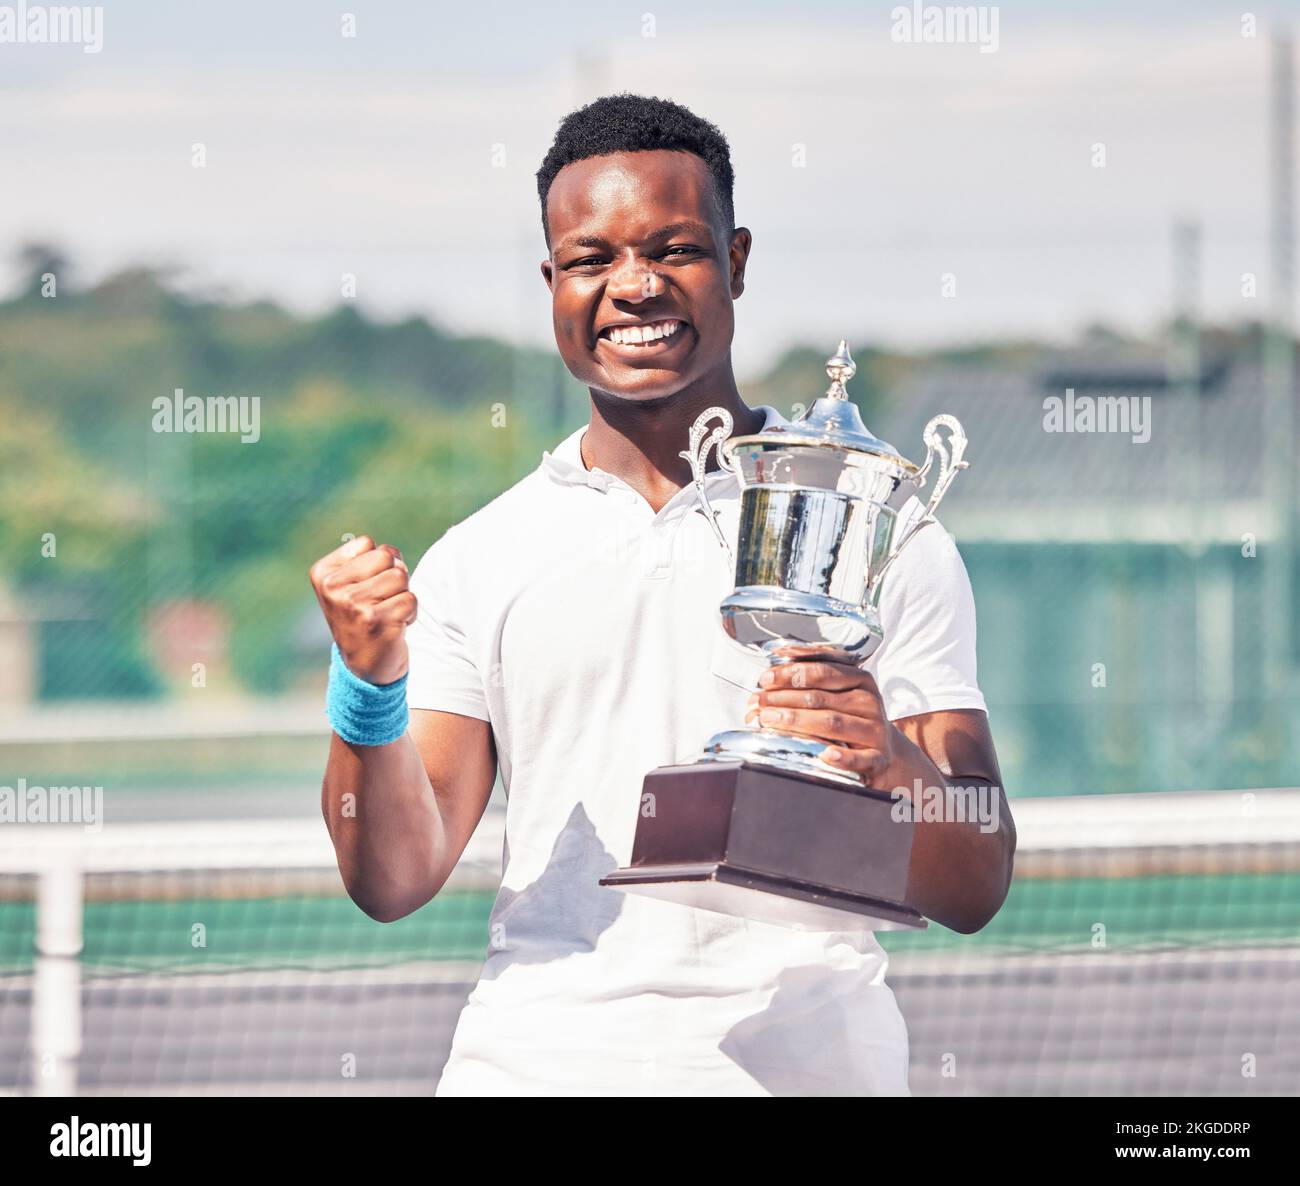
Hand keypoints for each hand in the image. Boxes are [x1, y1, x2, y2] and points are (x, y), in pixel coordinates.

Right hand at [309, 534, 416, 684]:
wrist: (365, 667)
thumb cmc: (364, 617)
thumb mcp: (351, 585)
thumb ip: (368, 560)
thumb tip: (392, 555)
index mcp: (322, 573)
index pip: (368, 543)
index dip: (378, 564)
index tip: (367, 588)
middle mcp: (333, 588)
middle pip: (386, 556)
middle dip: (393, 576)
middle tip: (381, 601)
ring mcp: (353, 605)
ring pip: (400, 576)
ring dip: (402, 595)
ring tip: (387, 613)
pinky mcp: (377, 622)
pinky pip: (411, 599)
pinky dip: (410, 613)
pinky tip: (394, 627)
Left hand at [745, 660, 897, 785]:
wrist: (888, 753)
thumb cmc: (853, 719)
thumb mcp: (841, 694)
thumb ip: (814, 681)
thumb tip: (771, 673)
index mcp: (860, 680)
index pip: (822, 671)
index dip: (791, 673)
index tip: (765, 679)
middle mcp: (869, 702)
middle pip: (820, 698)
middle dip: (782, 699)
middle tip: (756, 703)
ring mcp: (875, 730)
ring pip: (832, 723)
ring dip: (796, 721)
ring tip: (767, 720)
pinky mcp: (878, 757)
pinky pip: (859, 758)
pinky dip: (842, 757)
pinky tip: (825, 755)